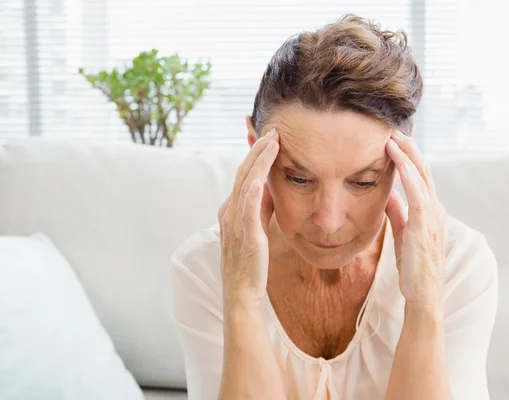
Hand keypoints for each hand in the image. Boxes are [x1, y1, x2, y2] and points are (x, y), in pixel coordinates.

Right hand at [218, 128, 278, 307]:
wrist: (241, 292)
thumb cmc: (249, 261)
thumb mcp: (256, 227)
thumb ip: (261, 207)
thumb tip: (271, 187)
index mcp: (232, 208)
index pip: (244, 174)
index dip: (256, 154)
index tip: (271, 136)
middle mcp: (230, 212)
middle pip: (244, 174)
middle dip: (258, 151)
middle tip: (273, 130)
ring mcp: (236, 225)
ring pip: (247, 187)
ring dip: (259, 164)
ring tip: (271, 144)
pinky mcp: (247, 239)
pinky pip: (248, 215)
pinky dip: (252, 197)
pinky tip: (260, 182)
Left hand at [384, 133, 446, 309]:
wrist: (422, 295)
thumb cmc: (413, 267)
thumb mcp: (403, 233)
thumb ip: (398, 212)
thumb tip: (388, 194)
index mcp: (429, 211)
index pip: (420, 177)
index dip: (409, 156)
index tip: (395, 139)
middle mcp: (434, 210)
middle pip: (423, 171)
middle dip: (409, 148)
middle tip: (394, 128)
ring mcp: (431, 218)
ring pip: (421, 178)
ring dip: (408, 155)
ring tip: (394, 136)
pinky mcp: (424, 227)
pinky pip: (417, 194)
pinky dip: (409, 174)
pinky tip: (399, 160)